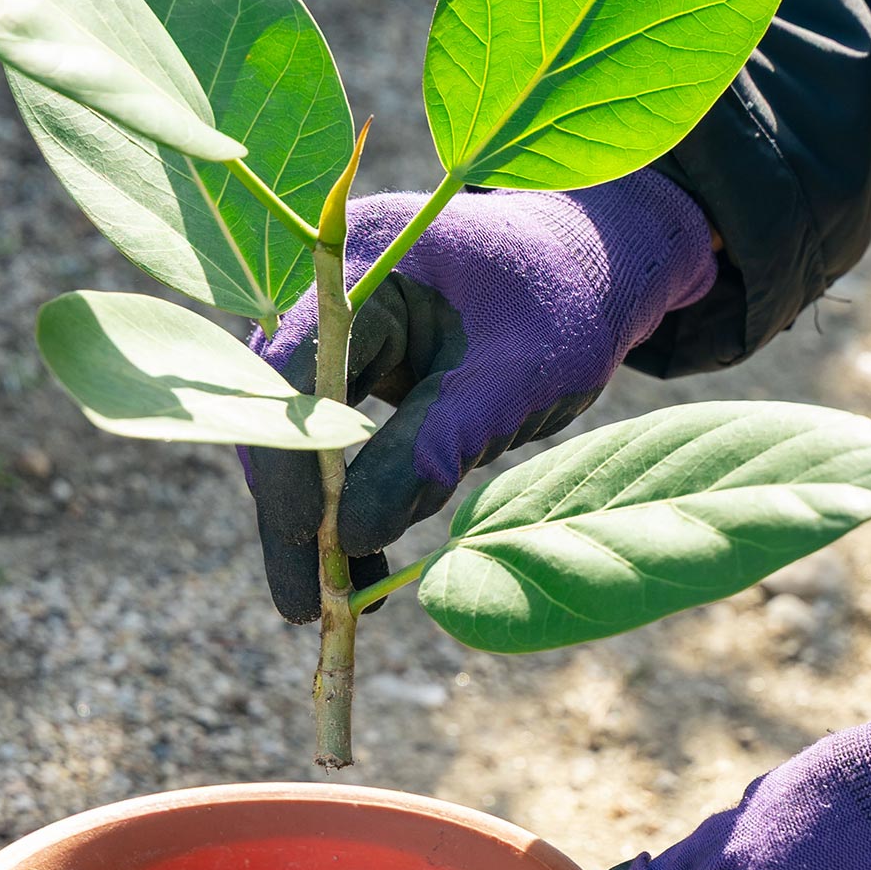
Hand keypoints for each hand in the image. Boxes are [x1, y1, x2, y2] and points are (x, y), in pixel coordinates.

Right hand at [244, 168, 715, 620]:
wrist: (593, 265)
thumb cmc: (564, 305)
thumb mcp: (509, 383)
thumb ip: (428, 452)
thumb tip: (348, 541)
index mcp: (357, 266)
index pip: (290, 377)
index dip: (290, 468)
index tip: (310, 549)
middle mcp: (323, 293)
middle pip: (277, 413)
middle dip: (293, 510)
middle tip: (306, 605)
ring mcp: (330, 330)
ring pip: (295, 436)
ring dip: (315, 516)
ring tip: (341, 600)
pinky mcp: (348, 365)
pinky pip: (326, 438)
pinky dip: (343, 498)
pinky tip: (361, 561)